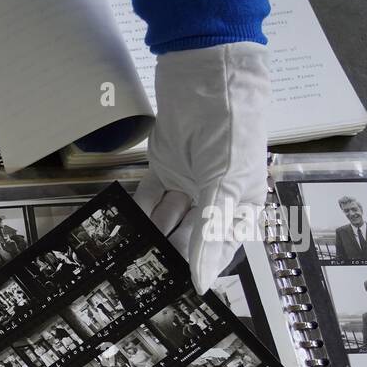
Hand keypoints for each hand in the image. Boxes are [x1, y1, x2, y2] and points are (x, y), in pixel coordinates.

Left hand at [135, 43, 269, 294]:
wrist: (205, 73)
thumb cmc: (231, 126)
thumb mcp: (225, 182)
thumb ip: (209, 232)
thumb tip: (200, 282)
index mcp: (242, 201)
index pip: (220, 247)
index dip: (202, 268)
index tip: (180, 293)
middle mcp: (215, 195)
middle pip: (190, 235)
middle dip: (172, 251)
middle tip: (149, 277)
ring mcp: (188, 180)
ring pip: (167, 218)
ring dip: (154, 232)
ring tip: (135, 256)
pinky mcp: (162, 167)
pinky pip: (149, 197)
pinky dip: (139, 210)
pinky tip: (125, 228)